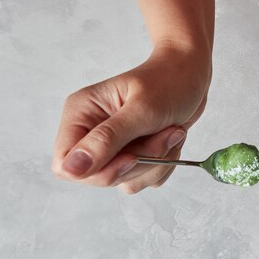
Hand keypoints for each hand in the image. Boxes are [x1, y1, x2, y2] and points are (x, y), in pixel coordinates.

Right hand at [52, 43, 210, 192]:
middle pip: (98, 177)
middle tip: (162, 135)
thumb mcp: (140, 110)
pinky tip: (170, 139)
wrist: (192, 77)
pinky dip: (163, 164)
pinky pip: (142, 179)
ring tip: (171, 132)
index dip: (96, 171)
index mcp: (81, 113)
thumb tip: (68, 169)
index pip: (65, 164)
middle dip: (137, 163)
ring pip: (124, 180)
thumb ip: (105, 140)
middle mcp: (91, 132)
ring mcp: (112, 147)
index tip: (131, 157)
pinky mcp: (131, 156)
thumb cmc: (168, 82)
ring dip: (155, 163)